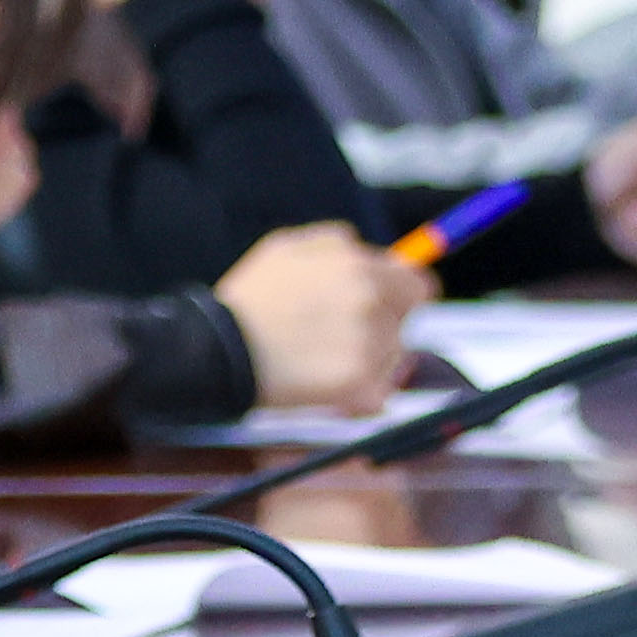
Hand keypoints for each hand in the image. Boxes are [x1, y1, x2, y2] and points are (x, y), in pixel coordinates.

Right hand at [213, 222, 414, 413]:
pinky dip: (358, 395)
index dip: (402, 296)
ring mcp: (368, 345)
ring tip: (318, 361)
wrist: (218, 352)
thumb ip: (335, 242)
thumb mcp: (285, 247)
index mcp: (360, 267)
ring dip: (367, 361)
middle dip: (380, 328)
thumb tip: (367, 248)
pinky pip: (379, 393)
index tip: (388, 308)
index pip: (418, 284)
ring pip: (393, 358)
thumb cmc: (249, 301)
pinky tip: (323, 387)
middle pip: (404, 323)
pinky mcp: (358, 384)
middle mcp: (371, 303)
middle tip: (336, 338)